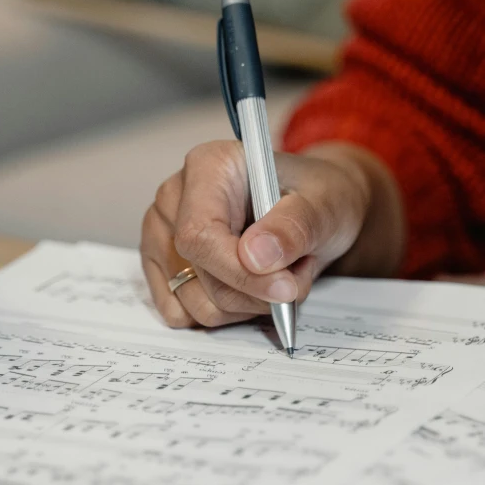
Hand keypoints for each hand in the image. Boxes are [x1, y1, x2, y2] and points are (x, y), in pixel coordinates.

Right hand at [140, 140, 402, 327]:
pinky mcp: (162, 270)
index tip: (284, 288)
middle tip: (296, 272)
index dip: (240, 273)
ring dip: (249, 304)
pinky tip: (250, 287)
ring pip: (199, 304)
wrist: (313, 213)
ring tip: (277, 273)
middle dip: (258, 292)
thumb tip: (254, 256)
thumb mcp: (324, 207)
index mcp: (207, 167)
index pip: (200, 235)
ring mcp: (161, 237)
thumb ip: (293, 227)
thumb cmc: (317, 199)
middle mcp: (174, 199)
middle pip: (201, 276)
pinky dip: (229, 314)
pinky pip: (189, 316)